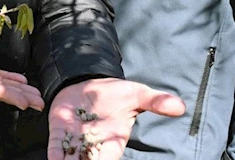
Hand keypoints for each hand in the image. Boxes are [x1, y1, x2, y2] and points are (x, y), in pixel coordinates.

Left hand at [47, 78, 184, 158]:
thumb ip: (155, 102)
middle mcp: (93, 144)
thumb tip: (180, 106)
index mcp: (114, 141)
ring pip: (71, 158)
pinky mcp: (60, 129)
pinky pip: (55, 146)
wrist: (91, 81)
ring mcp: (75, 138)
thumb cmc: (116, 94)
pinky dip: (54, 154)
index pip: (109, 158)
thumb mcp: (137, 95)